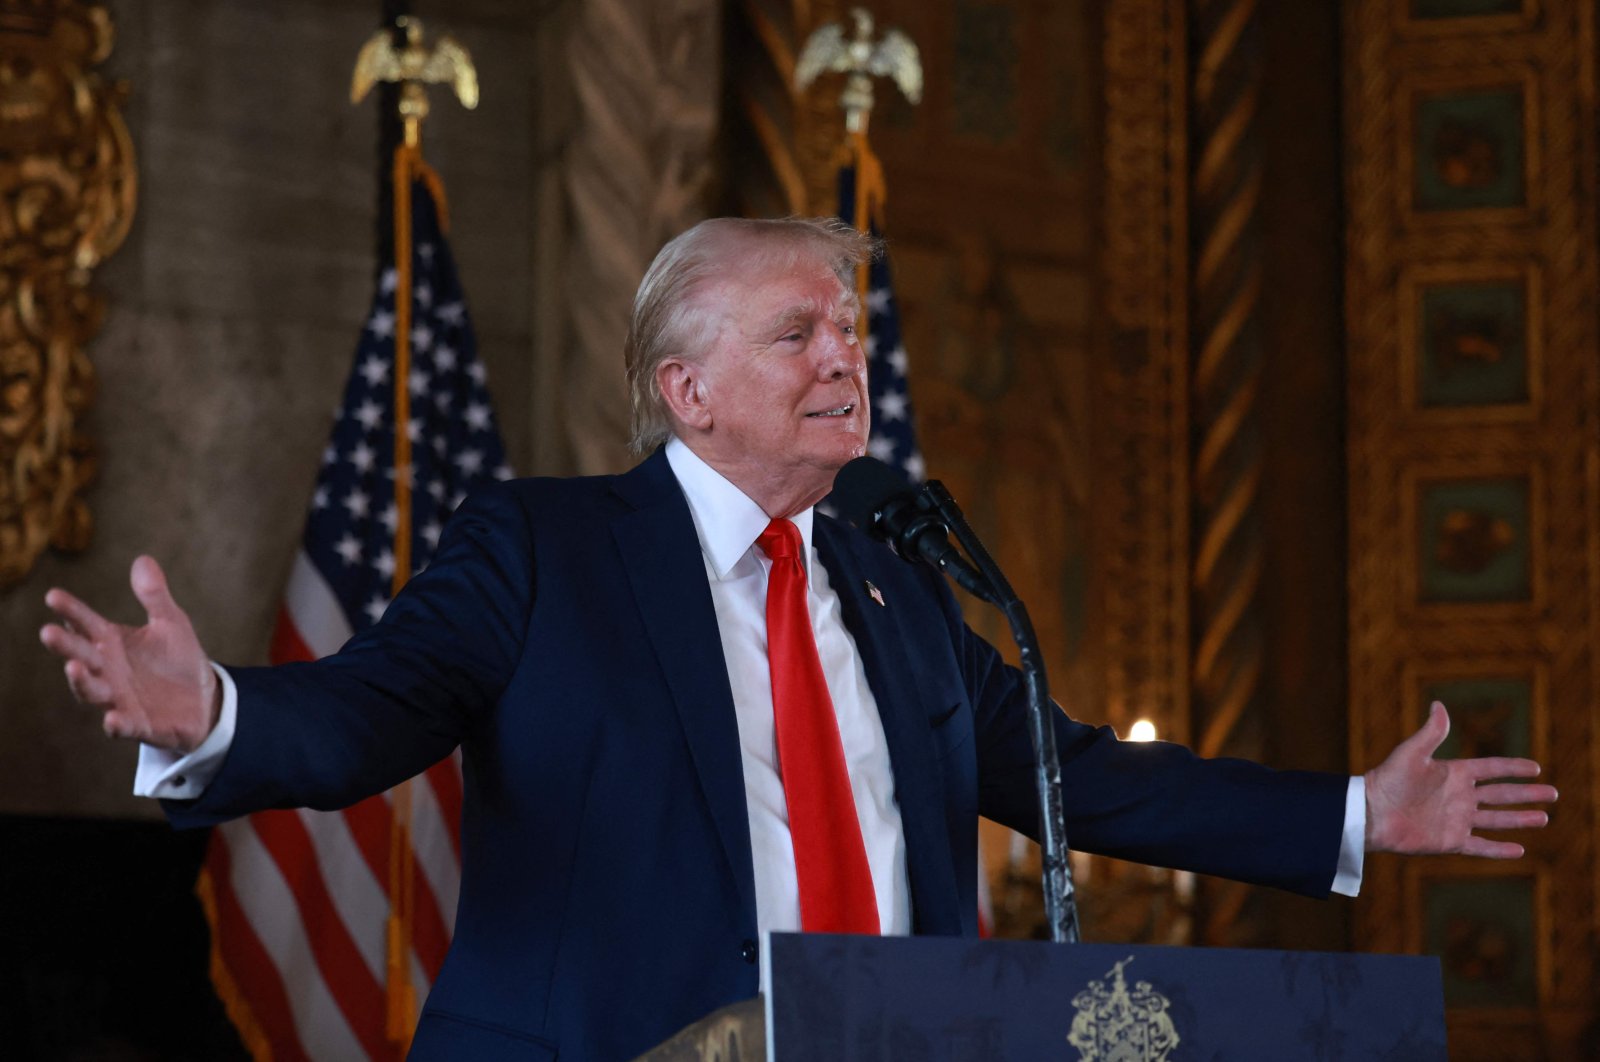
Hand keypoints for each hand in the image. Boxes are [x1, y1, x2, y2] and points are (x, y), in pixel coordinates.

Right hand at [39, 555, 219, 751]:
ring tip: (73, 667)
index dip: (70, 610)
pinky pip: (124, 726)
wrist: (204, 700)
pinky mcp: (139, 724)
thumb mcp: (170, 623)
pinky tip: (111, 718)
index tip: (53, 595)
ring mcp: (119, 698)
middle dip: (65, 646)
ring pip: (92, 691)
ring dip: (81, 681)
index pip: (86, 623)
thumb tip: (143, 559)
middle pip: (81, 656)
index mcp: (112, 643)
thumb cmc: (178, 659)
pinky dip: (116, 723)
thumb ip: (154, 596)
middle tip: (48, 633)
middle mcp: (108, 670)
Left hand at [1365, 702, 1555, 856]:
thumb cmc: (1388, 780)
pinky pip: (1480, 846)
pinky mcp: (1450, 841)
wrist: (1371, 813)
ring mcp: (1456, 820)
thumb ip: (1431, 732)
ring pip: (1497, 820)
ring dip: (1520, 819)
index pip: (1491, 769)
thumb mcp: (1412, 752)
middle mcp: (1459, 797)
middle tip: (1553, 794)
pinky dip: (1499, 849)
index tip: (1536, 768)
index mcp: (1453, 773)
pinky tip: (1519, 849)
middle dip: (1527, 794)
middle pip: (1501, 795)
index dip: (1513, 768)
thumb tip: (1439, 704)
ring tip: (1544, 818)